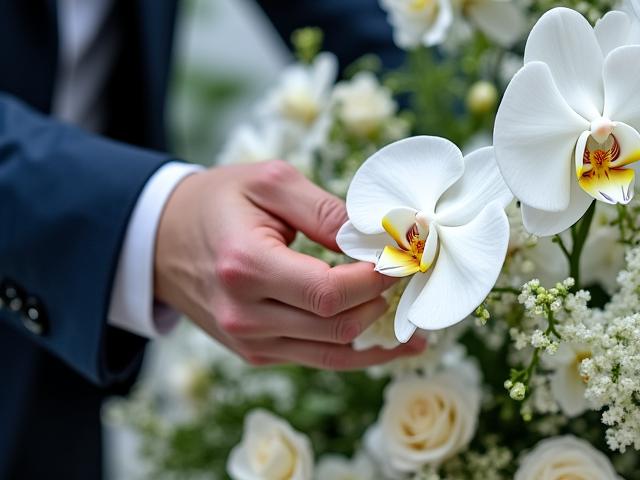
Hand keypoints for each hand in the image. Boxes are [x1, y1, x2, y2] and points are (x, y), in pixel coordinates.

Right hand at [154, 160, 425, 368]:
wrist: (163, 240)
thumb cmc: (216, 202)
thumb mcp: (269, 183)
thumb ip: (325, 210)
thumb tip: (377, 239)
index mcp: (244, 266)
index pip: (329, 292)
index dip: (376, 279)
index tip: (403, 258)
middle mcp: (244, 314)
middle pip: (338, 326)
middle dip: (383, 301)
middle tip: (410, 276)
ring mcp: (248, 341)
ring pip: (334, 352)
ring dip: (379, 334)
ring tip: (415, 320)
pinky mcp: (255, 352)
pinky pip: (317, 359)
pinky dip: (356, 351)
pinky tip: (387, 341)